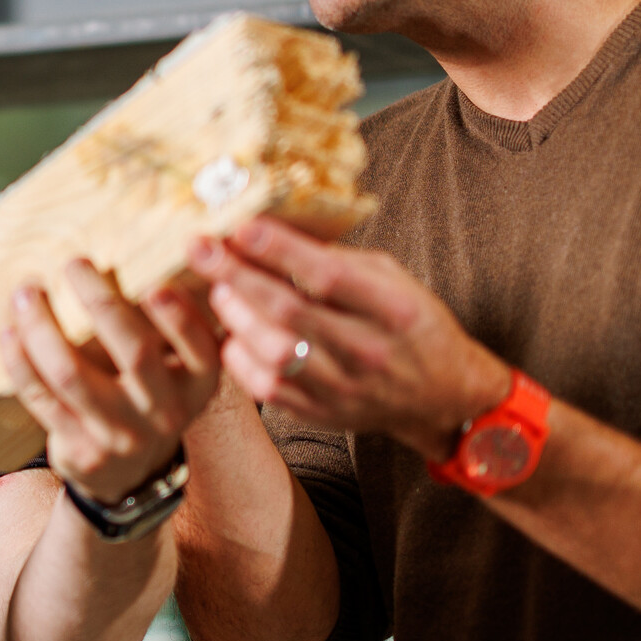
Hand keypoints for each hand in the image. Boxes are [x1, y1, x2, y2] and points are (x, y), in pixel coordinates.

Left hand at [0, 262, 222, 502]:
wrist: (128, 474)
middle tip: (74, 263)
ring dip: (42, 326)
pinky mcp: (80, 448)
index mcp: (197, 385)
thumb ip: (168, 329)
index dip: (181, 319)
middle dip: (100, 301)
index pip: (201, 349)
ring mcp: (121, 434)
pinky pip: (40, 397)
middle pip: (133, 351)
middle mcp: (165, 412)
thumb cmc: (148, 398)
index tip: (156, 287)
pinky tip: (10, 332)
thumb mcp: (177, 373)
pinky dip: (20, 360)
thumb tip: (138, 251)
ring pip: (71, 373)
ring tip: (26, 292)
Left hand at [186, 218, 510, 459]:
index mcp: (394, 310)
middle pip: (290, 312)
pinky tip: (232, 333)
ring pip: (274, 352)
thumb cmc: (411, 324)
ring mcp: (345, 389)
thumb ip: (337, 258)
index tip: (240, 225)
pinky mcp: (323, 414)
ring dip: (236, 316)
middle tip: (199, 250)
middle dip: (237, 276)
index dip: (279, 249)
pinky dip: (240, 359)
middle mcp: (369, 352)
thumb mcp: (392, 279)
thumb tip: (272, 230)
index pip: (328, 275)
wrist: (441, 397)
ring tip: (217, 290)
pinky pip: (268, 388)